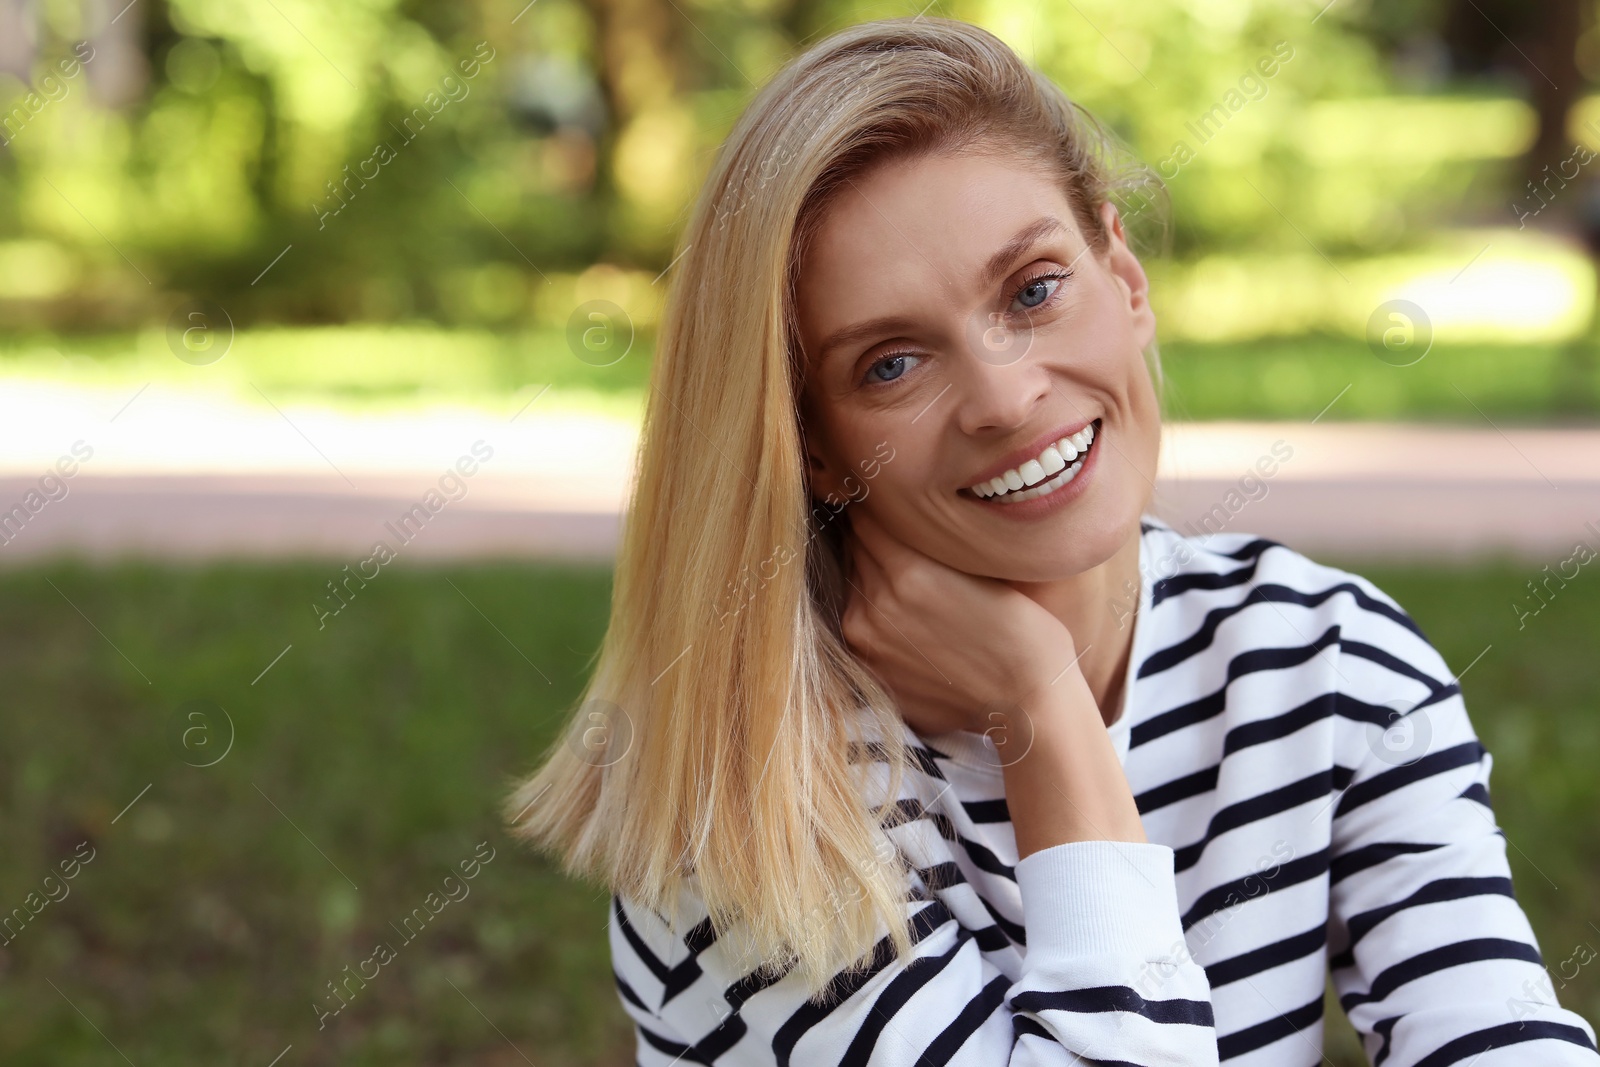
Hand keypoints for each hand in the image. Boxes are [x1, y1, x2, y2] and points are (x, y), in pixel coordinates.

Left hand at [839, 508, 1090, 739]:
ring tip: (915, 589)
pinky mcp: (869, 668)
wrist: (1026, 704)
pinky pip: (861, 626)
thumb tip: (901, 516)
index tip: (896, 508)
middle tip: (909, 546)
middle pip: (857, 550)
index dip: (883, 509)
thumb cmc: (1023, 631)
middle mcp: (876, 603)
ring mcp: (866, 640)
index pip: (866, 517)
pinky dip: (876, 618)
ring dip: (874, 580)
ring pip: (856, 587)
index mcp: (907, 569)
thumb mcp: (981, 567)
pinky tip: (912, 624)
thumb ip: (931, 543)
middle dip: (878, 543)